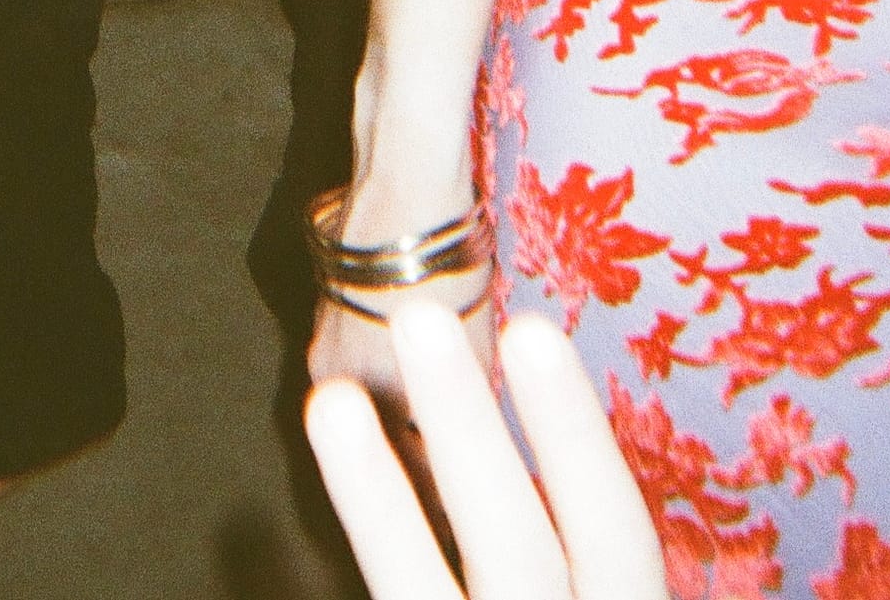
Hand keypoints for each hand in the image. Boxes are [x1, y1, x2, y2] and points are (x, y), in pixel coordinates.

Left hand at [306, 303, 665, 599]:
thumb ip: (560, 559)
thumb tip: (479, 438)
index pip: (617, 539)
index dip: (574, 439)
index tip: (530, 327)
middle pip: (519, 554)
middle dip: (470, 439)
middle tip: (421, 317)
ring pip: (422, 598)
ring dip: (377, 504)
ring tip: (330, 399)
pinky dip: (371, 541)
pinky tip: (273, 513)